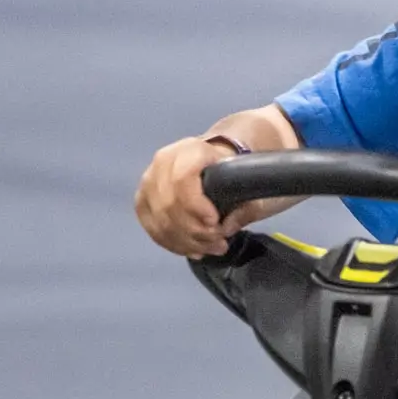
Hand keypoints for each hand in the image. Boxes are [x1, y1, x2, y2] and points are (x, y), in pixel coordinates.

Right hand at [135, 136, 249, 255]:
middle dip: (194, 231)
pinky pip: (152, 227)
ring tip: (211, 248)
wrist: (217, 163)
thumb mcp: (254, 186)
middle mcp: (164, 160)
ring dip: (186, 242)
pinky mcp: (143, 200)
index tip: (214, 221)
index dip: (195, 204)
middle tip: (219, 242)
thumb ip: (247, 207)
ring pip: (159, 219)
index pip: (182, 178)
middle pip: (168, 203)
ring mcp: (150, 180)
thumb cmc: (237, 171)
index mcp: (191, 149)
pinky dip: (173, 244)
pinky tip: (193, 249)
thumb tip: (226, 227)